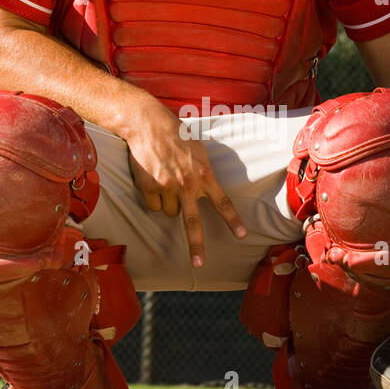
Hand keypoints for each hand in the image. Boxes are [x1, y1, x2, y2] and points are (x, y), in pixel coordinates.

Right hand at [125, 98, 247, 267]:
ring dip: (169, 202)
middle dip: (196, 245)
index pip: (222, 201)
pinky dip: (153, 197)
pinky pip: (153, 205)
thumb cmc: (175, 134)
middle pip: (192, 222)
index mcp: (204, 174)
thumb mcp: (198, 151)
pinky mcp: (148, 187)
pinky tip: (152, 179)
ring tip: (166, 180)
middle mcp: (187, 184)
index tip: (241, 235)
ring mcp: (167, 187)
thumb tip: (205, 189)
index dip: (232, 220)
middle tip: (199, 263)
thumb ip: (203, 172)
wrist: (148, 124)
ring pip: (170, 211)